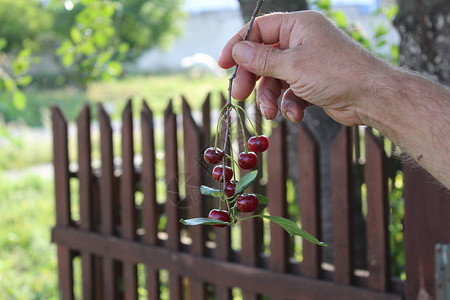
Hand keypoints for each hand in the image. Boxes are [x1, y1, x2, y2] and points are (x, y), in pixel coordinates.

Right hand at [218, 11, 388, 125]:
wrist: (371, 98)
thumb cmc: (336, 73)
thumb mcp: (293, 66)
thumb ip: (262, 59)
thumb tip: (238, 50)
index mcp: (298, 26)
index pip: (259, 30)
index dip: (238, 45)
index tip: (224, 64)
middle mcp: (302, 41)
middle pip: (264, 57)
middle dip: (253, 79)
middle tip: (240, 96)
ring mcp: (307, 63)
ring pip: (275, 78)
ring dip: (270, 97)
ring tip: (271, 113)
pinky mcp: (312, 83)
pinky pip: (290, 92)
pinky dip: (290, 104)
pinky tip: (296, 114)